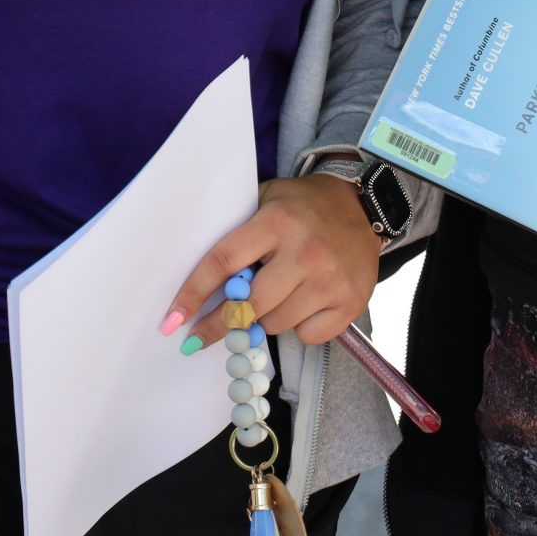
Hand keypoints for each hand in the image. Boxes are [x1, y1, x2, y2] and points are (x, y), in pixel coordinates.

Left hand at [162, 175, 380, 348]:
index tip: (174, 321)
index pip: (224, 262)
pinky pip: (308, 335)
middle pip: (249, 305)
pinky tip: (304, 305)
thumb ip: (236, 230)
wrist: (362, 206)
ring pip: (276, 323)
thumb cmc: (302, 207)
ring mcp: (331, 279)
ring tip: (275, 297)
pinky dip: (300, 328)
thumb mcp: (266, 200)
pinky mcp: (352, 302)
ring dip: (266, 319)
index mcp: (277, 221)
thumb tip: (194, 276)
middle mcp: (305, 251)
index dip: (194, 294)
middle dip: (222, 322)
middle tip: (203, 334)